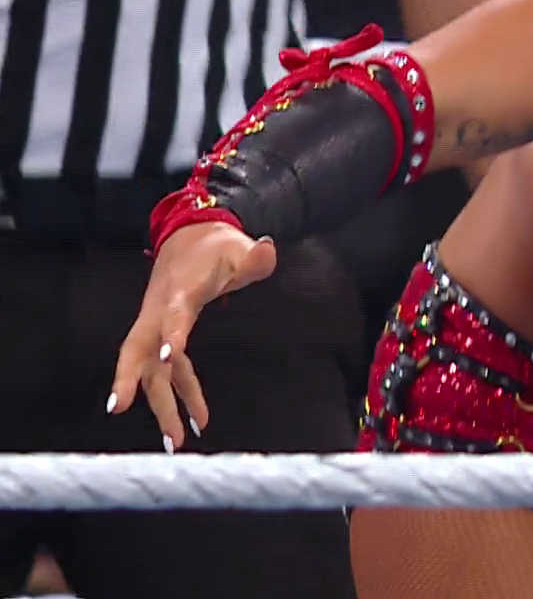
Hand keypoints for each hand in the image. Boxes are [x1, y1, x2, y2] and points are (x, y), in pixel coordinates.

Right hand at [108, 222, 278, 449]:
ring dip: (161, 403)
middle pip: (139, 349)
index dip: (171, 333)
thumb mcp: (239, 248)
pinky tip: (196, 420)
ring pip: (151, 369)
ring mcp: (158, 326)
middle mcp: (160, 312)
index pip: (173, 314)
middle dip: (131, 380)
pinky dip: (181, 394)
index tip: (170, 355)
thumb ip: (255, 258)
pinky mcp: (165, 335)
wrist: (190, 237)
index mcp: (180, 291)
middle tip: (121, 409)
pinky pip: (169, 371)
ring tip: (176, 440)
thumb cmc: (215, 247)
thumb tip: (266, 250)